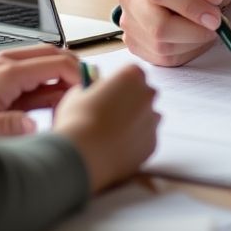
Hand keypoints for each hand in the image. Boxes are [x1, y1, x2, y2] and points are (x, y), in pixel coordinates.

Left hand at [0, 43, 81, 135]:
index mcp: (8, 73)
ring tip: (76, 97)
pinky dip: (51, 84)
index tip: (89, 90)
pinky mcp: (5, 78)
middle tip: (88, 88)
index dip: (77, 74)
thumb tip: (32, 125)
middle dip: (74, 69)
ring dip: (63, 76)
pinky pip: (35, 75)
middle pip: (53, 54)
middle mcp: (8, 63)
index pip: (55, 62)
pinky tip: (57, 101)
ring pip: (45, 62)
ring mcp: (6, 68)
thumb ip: (8, 126)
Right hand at [53, 64, 158, 192]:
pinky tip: (117, 147)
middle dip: (131, 101)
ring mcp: (152, 120)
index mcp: (131, 75)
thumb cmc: (77, 121)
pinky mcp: (153, 144)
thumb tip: (99, 92)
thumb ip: (96, 87)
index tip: (109, 94)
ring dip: (135, 121)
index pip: (132, 73)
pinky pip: (147, 139)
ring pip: (148, 117)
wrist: (82, 156)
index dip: (119, 84)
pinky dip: (136, 142)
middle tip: (110, 114)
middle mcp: (147, 95)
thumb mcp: (79, 92)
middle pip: (144, 94)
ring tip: (112, 133)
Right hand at [117, 0, 230, 66]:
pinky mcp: (136, 43)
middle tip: (217, 26)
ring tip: (206, 27)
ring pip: (160, 44)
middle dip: (193, 30)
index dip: (188, 6)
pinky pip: (162, 59)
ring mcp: (130, 20)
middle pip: (157, 24)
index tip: (215, 16)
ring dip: (192, 42)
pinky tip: (195, 36)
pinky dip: (186, 52)